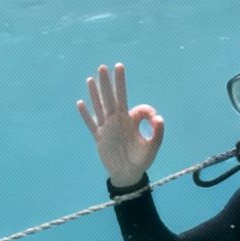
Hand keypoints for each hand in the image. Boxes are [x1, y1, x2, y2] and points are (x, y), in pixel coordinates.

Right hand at [76, 63, 163, 187]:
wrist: (127, 174)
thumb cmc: (141, 160)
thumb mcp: (153, 147)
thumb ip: (158, 133)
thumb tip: (159, 117)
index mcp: (131, 121)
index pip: (136, 107)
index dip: (146, 110)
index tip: (153, 119)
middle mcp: (118, 121)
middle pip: (112, 98)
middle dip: (109, 83)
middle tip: (104, 66)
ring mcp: (107, 128)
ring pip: (100, 107)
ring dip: (95, 93)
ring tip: (91, 78)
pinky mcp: (99, 138)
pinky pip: (91, 124)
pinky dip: (86, 115)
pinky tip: (80, 103)